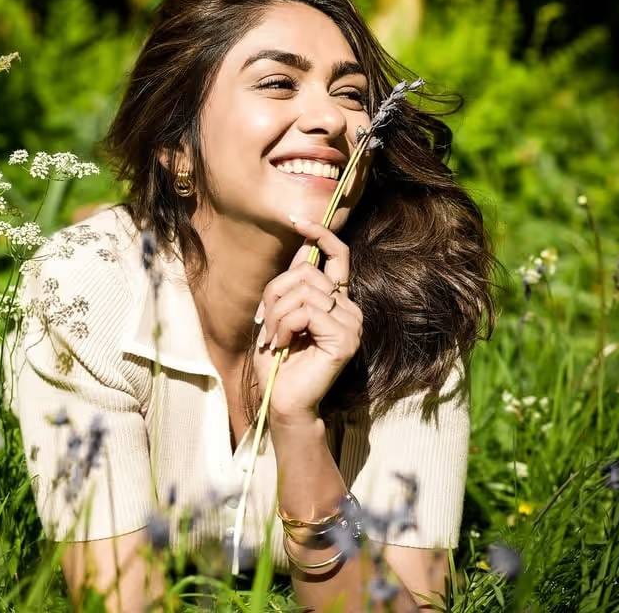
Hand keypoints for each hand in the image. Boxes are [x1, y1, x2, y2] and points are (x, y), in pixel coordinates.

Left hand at [251, 217, 362, 422]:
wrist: (282, 399)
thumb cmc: (279, 358)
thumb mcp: (280, 311)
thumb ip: (293, 284)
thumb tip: (304, 247)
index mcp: (336, 300)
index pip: (338, 256)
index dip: (321, 234)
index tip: (297, 220)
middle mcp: (350, 309)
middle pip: (305, 273)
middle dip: (275, 294)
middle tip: (266, 322)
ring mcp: (351, 324)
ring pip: (303, 292)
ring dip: (277, 313)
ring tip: (274, 337)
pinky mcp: (345, 339)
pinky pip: (306, 312)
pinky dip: (284, 325)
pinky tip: (282, 344)